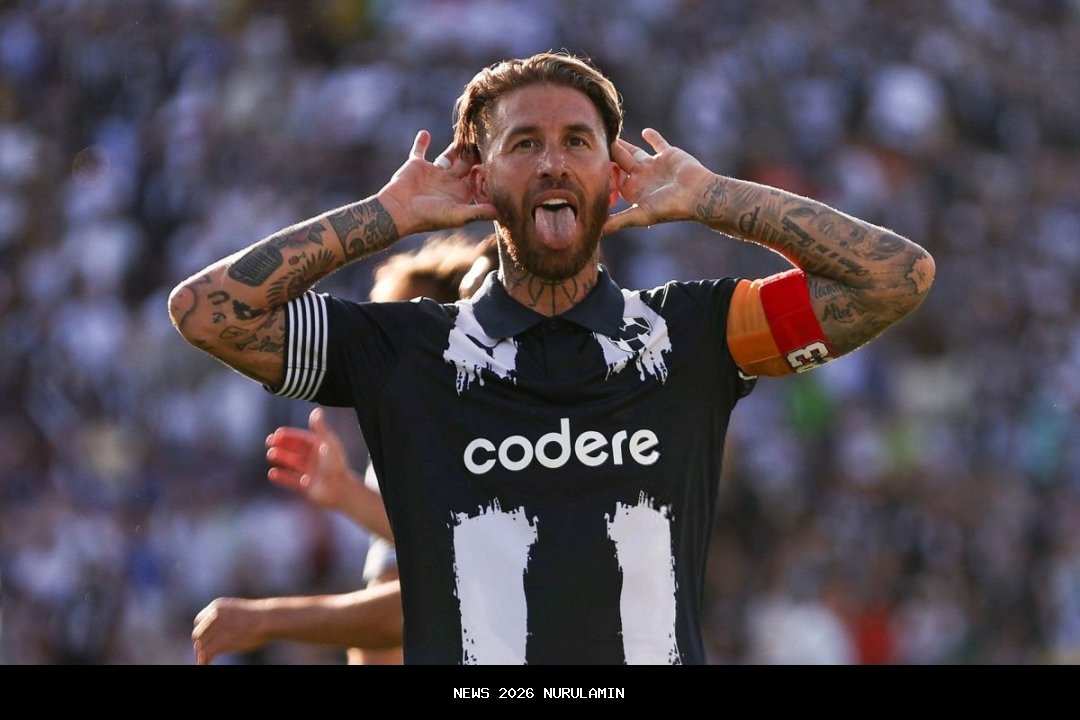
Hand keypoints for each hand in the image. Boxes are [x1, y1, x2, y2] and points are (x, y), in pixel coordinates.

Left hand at [192, 597, 266, 664]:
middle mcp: (213, 615)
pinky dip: (203, 661)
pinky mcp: (222, 641)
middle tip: (203, 654)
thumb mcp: (238, 612)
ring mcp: (217, 628)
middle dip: (200, 645)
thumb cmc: (260, 617)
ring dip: (201, 655)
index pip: (198, 621)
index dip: (201, 632)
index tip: (204, 641)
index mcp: (217, 607)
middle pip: (197, 634)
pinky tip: (206, 665)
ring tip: (204, 662)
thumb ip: (226, 618)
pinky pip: (206, 654)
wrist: (269, 618)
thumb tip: (220, 632)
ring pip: (200, 645)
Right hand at [265, 408, 354, 512]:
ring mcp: (310, 473)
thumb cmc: (335, 465)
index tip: (276, 433)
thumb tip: (316, 410)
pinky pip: (291, 481)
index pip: (302, 438)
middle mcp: (315, 459)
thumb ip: (320, 428)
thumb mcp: (328, 443)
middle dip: (282, 445)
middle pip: (295, 450)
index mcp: (320, 448)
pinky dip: (282, 477)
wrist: (340, 490)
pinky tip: (272, 473)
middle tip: (269, 442)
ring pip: (292, 463)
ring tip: (270, 455)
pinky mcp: (306, 487)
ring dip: (281, 458)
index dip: (289, 435)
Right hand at [377, 130, 496, 236]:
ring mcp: (433, 173)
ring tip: (466, 132)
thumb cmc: (429, 216)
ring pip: (448, 155)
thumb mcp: (457, 215)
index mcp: (460, 193)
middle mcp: (448, 182)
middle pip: (466, 163)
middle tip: (485, 138)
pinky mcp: (416, 165)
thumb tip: (500, 212)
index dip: (486, 169)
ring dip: (456, 145)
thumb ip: (478, 212)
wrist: (398, 212)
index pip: (478, 178)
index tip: (496, 157)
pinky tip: (425, 133)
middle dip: (474, 153)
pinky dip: (421, 142)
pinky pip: (419, 150)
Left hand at [602, 128, 714, 234]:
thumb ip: (618, 222)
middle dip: (610, 154)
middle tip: (595, 142)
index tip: (586, 162)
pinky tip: (644, 131)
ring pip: (635, 152)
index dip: (601, 172)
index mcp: (633, 191)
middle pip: (620, 163)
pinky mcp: (669, 155)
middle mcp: (642, 178)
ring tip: (611, 135)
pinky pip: (659, 143)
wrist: (697, 195)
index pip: (612, 179)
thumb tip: (596, 232)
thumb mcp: (639, 215)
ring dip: (624, 145)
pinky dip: (653, 137)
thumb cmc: (669, 207)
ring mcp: (655, 166)